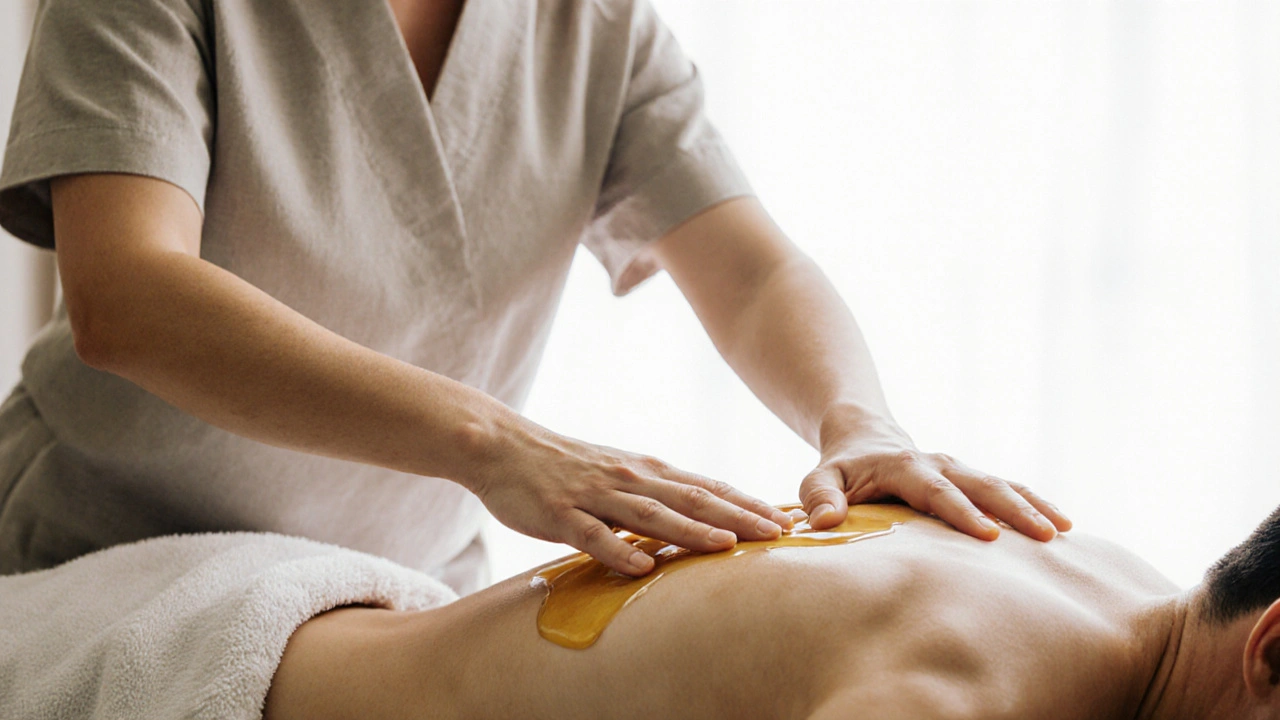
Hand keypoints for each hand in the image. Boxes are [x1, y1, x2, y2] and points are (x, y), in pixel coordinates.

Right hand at [469, 421, 794, 575]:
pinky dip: (619, 551)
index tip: (785, 519)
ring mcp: (595, 495)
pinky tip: (641, 568)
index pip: (707, 487)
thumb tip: (699, 518)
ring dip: (692, 530)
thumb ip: (655, 494)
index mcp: (646, 470)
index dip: (747, 503)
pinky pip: (593, 535)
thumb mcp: (618, 473)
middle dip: (737, 517)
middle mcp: (629, 478)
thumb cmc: (565, 466)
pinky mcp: (561, 513)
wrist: (503, 446)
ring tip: (727, 547)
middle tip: (778, 535)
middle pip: (692, 498)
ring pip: (651, 514)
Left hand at [798, 414, 1070, 541]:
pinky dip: (1035, 502)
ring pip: (1003, 484)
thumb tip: (821, 523)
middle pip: (982, 485)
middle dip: (1015, 510)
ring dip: (1034, 505)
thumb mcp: (818, 479)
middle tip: (1045, 536)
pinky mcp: (972, 478)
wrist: (864, 437)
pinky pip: (1008, 488)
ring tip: (1064, 531)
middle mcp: (939, 464)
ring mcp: (960, 469)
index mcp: (905, 466)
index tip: (988, 535)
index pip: (937, 492)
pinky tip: (1063, 525)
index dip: (962, 513)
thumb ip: (818, 497)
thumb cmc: (840, 468)